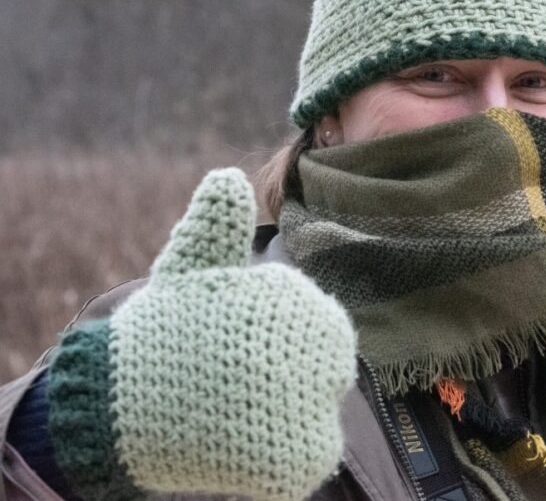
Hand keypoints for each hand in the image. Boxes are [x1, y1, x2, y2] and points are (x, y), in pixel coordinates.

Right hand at [49, 168, 356, 500]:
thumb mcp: (189, 268)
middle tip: (246, 380)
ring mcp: (303, 411)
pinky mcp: (295, 463)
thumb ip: (217, 224)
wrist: (119, 406)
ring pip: (325, 411)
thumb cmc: (162, 331)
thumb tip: (228, 177)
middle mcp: (303, 352)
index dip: (290, 338)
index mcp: (288, 302)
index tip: (250, 347)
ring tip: (242, 407)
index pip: (327, 325)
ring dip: (291, 412)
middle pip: (331, 367)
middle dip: (294, 372)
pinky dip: (290, 452)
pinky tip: (248, 439)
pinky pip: (316, 453)